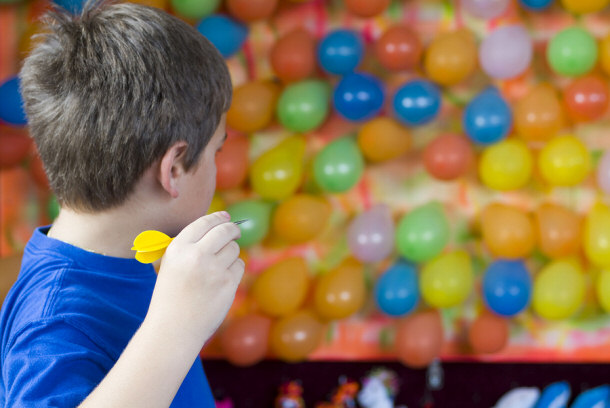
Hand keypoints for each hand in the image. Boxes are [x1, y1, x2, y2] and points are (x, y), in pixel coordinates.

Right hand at [146, 212, 243, 345]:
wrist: (174, 329)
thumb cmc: (171, 296)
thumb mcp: (172, 264)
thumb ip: (191, 245)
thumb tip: (220, 224)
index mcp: (178, 248)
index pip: (204, 223)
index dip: (218, 217)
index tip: (226, 217)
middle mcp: (196, 255)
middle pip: (225, 230)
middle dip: (233, 229)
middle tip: (235, 231)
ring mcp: (214, 269)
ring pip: (234, 248)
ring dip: (231, 254)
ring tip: (218, 268)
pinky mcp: (228, 283)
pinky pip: (240, 265)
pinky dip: (235, 270)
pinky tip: (222, 280)